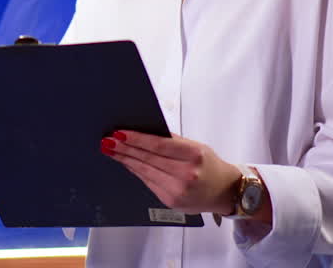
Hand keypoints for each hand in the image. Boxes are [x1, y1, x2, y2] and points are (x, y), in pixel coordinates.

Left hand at [100, 130, 241, 215]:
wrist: (225, 192)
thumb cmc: (209, 165)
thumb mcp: (196, 146)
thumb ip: (171, 140)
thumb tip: (142, 130)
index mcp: (194, 155)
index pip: (158, 145)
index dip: (136, 139)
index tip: (119, 133)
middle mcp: (186, 174)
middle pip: (147, 159)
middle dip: (124, 149)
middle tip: (107, 140)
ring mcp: (178, 190)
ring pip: (144, 171)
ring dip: (125, 160)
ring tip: (111, 150)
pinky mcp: (170, 201)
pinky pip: (148, 182)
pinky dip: (135, 171)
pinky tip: (126, 163)